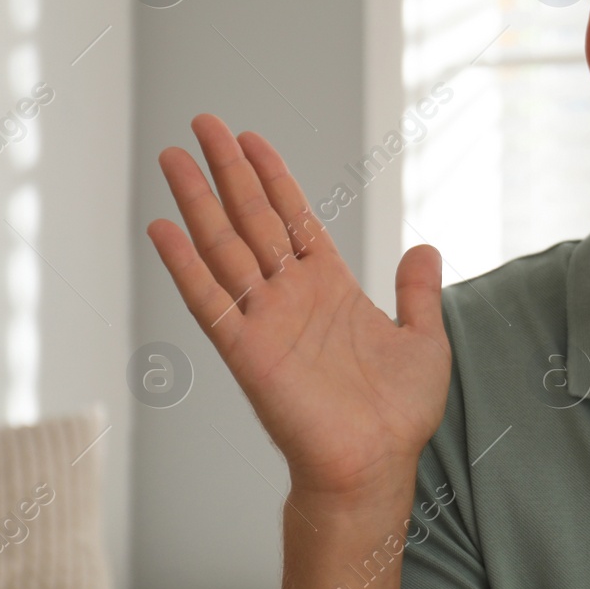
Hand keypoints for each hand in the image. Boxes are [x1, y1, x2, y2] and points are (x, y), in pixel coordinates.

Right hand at [147, 114, 451, 502]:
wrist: (376, 464)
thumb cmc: (398, 414)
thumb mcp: (424, 339)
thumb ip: (418, 291)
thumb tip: (426, 246)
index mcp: (330, 289)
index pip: (293, 218)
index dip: (272, 177)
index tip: (250, 137)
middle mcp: (291, 297)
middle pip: (251, 219)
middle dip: (227, 170)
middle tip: (202, 123)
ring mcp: (265, 321)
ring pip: (225, 246)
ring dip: (198, 201)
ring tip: (174, 157)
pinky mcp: (247, 352)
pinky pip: (210, 300)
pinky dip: (185, 265)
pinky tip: (164, 228)